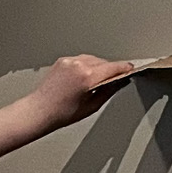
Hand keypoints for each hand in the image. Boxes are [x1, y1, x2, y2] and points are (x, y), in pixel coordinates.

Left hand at [21, 55, 139, 134]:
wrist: (39, 110)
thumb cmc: (61, 113)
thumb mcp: (92, 106)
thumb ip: (109, 91)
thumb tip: (120, 82)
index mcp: (88, 77)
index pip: (114, 67)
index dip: (125, 69)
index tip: (131, 70)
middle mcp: (78, 65)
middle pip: (105, 62)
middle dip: (111, 70)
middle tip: (115, 80)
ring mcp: (69, 61)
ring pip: (94, 59)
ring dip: (99, 67)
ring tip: (97, 82)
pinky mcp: (63, 61)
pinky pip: (82, 60)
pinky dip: (87, 66)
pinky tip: (85, 78)